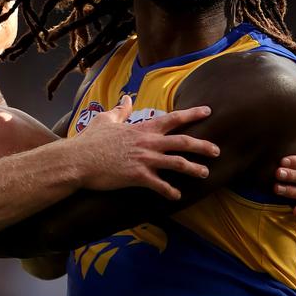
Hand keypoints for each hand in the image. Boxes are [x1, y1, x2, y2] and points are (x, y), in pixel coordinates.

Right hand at [70, 96, 218, 198]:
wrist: (78, 160)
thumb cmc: (90, 140)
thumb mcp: (105, 119)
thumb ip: (120, 110)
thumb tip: (126, 99)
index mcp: (141, 128)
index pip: (172, 118)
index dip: (192, 114)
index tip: (208, 111)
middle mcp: (147, 142)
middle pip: (182, 142)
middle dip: (202, 146)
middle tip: (217, 150)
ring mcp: (144, 160)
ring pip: (177, 163)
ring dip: (193, 168)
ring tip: (205, 173)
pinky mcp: (137, 176)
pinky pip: (160, 185)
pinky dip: (170, 191)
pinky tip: (177, 196)